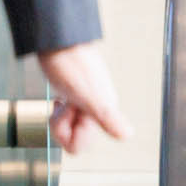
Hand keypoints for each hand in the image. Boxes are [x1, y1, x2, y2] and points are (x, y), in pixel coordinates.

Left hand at [38, 40, 130, 154]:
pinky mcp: (75, 94)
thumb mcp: (87, 94)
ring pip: (69, 125)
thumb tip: (127, 134)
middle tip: (59, 104)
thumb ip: (107, 116)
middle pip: (72, 136)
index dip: (64, 133)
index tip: (66, 112)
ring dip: (58, 116)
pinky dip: (59, 110)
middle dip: (59, 125)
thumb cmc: (69, 63)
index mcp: (101, 113)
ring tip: (58, 99)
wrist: (58, 40)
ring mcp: (85, 101)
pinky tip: (59, 100)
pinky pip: (69, 114)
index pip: (79, 145)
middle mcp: (95, 110)